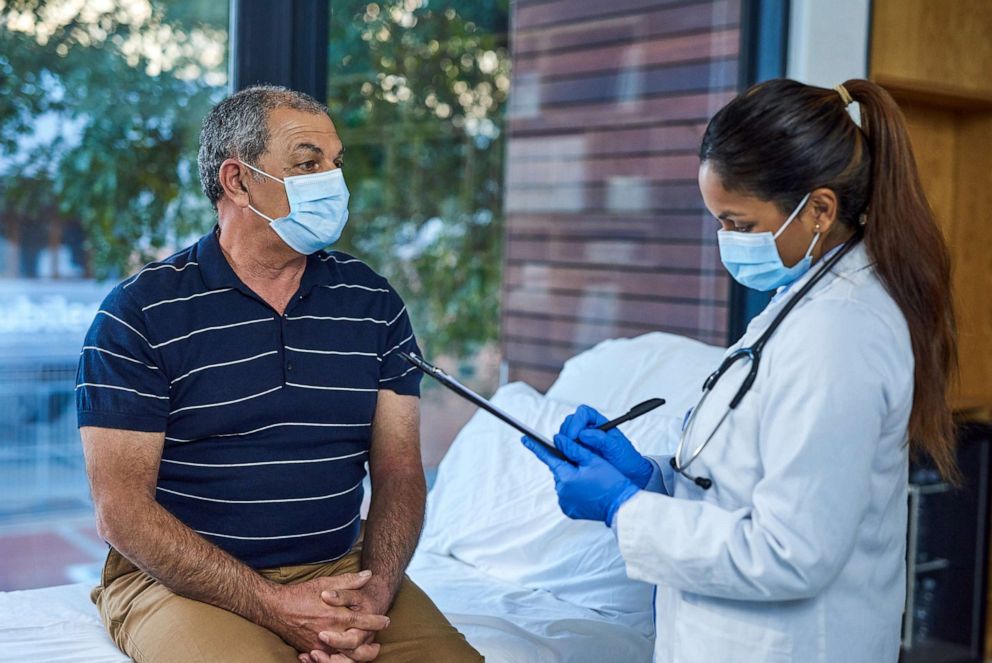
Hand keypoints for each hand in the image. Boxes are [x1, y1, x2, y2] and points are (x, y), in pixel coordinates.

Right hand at [298, 580, 394, 662]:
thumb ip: (348, 581)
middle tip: (378, 643)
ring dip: (358, 656)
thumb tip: (368, 575)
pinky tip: (346, 657)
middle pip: (357, 645)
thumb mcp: (325, 583)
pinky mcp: (311, 650)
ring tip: (366, 652)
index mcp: (335, 615)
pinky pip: (329, 660)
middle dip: (370, 646)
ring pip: (344, 657)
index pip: (363, 622)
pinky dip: (339, 660)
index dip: (377, 622)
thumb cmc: (301, 594)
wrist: (275, 608)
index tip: (386, 620)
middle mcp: (330, 632)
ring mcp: (320, 644)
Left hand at [521, 434, 639, 525]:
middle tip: (586, 466)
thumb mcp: (593, 460)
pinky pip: (567, 495)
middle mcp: (561, 491)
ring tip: (590, 480)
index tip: (524, 439)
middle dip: (568, 465)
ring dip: (572, 478)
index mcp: (566, 477)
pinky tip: (587, 489)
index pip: (548, 457)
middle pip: (559, 470)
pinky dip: (574, 490)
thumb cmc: (610, 481)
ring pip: (563, 482)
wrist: (620, 506)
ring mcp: (564, 502)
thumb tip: (557, 439)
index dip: (535, 447)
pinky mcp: (569, 510)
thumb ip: (572, 449)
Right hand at [560, 405, 653, 488]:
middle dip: (568, 433)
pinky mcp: (577, 451)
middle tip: (570, 446)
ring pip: (565, 434)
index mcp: (600, 423)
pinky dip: (564, 451)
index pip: (583, 413)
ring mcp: (582, 441)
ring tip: (570, 454)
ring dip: (564, 442)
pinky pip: (565, 447)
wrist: (629, 474)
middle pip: (571, 421)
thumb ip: (602, 440)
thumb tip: (585, 434)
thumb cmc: (626, 459)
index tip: (576, 436)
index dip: (577, 423)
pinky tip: (569, 459)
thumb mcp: (617, 448)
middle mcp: (589, 430)